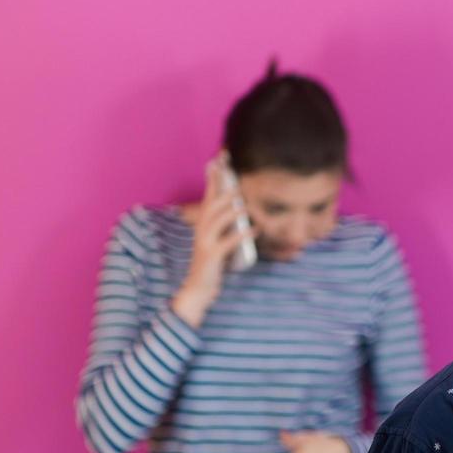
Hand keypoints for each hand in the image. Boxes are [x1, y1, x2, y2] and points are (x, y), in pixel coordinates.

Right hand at [171, 154, 257, 326]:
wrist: (197, 290)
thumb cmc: (211, 267)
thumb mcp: (218, 244)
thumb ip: (226, 230)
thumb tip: (243, 217)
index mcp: (202, 226)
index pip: (207, 198)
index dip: (212, 180)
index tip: (217, 162)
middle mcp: (201, 231)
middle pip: (210, 205)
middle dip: (221, 190)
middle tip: (235, 179)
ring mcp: (204, 243)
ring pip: (217, 221)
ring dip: (231, 210)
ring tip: (244, 203)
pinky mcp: (212, 256)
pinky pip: (228, 242)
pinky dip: (242, 235)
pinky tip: (255, 230)